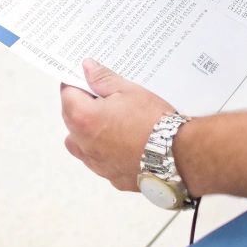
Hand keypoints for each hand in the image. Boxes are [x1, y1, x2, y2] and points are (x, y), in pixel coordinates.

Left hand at [60, 59, 176, 192]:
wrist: (179, 155)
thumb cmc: (154, 122)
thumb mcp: (129, 91)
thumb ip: (103, 79)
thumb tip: (87, 68)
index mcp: (83, 118)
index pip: (67, 94)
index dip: (76, 83)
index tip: (86, 79)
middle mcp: (84, 144)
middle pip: (70, 119)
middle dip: (82, 106)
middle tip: (103, 97)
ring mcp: (97, 164)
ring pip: (80, 144)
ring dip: (88, 132)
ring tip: (111, 121)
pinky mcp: (112, 177)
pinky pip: (100, 161)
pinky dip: (105, 152)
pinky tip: (124, 143)